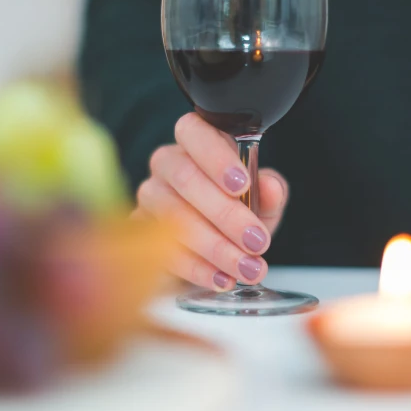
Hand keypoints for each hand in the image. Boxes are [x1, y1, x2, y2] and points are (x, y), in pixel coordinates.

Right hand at [135, 113, 288, 289]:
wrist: (220, 247)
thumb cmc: (241, 212)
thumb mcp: (264, 202)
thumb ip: (270, 192)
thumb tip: (269, 186)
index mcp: (198, 141)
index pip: (195, 132)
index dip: (216, 158)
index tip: (242, 185)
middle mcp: (168, 163)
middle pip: (184, 177)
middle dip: (224, 213)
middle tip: (256, 241)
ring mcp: (149, 196)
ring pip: (172, 215)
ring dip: (214, 246)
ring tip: (246, 267)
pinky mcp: (139, 232)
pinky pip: (161, 248)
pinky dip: (196, 267)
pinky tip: (221, 278)